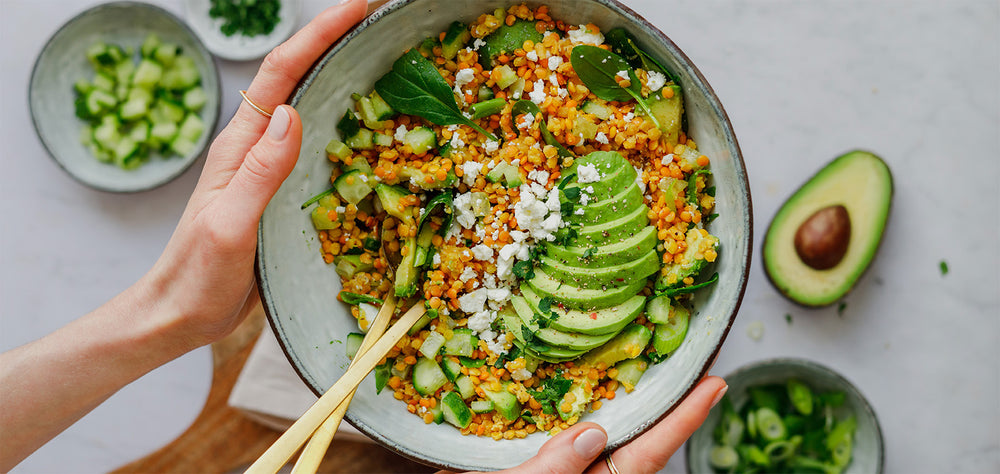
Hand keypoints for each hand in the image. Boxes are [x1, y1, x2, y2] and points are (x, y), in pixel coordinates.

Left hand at [145, 0, 367, 348]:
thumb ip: (260, 172)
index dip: (318, 35)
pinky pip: (318, 147)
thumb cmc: (197, 276)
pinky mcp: (282, 193)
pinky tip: (369, 128)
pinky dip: (344, 125)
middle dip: (335, 40)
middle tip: (380, 20)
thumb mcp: (229, 225)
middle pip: (298, 78)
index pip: (281, 75)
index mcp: (240, 146)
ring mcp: (269, 170)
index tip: (356, 7)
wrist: (180, 315)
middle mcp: (255, 148)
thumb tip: (290, 113)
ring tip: (384, 57)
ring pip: (310, 109)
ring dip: (342, 76)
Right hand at [442, 376, 727, 473]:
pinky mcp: (543, 463)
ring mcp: (568, 471)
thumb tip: (593, 434)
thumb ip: (553, 471)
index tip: (718, 384)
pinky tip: (587, 390)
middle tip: (700, 368)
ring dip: (630, 406)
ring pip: (609, 439)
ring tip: (654, 368)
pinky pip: (574, 439)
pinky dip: (587, 411)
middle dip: (670, 407)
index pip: (648, 453)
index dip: (685, 418)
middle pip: (639, 442)